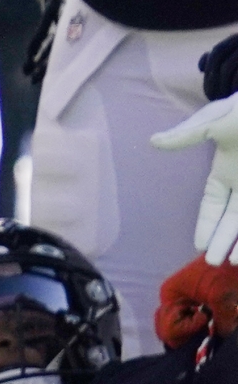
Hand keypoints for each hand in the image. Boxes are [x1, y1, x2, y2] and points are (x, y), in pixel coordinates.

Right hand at [153, 90, 237, 263]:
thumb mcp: (213, 120)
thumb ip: (187, 135)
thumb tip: (154, 142)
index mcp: (226, 170)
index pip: (214, 204)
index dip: (206, 225)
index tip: (199, 245)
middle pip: (233, 219)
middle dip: (224, 241)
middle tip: (214, 263)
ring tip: (236, 262)